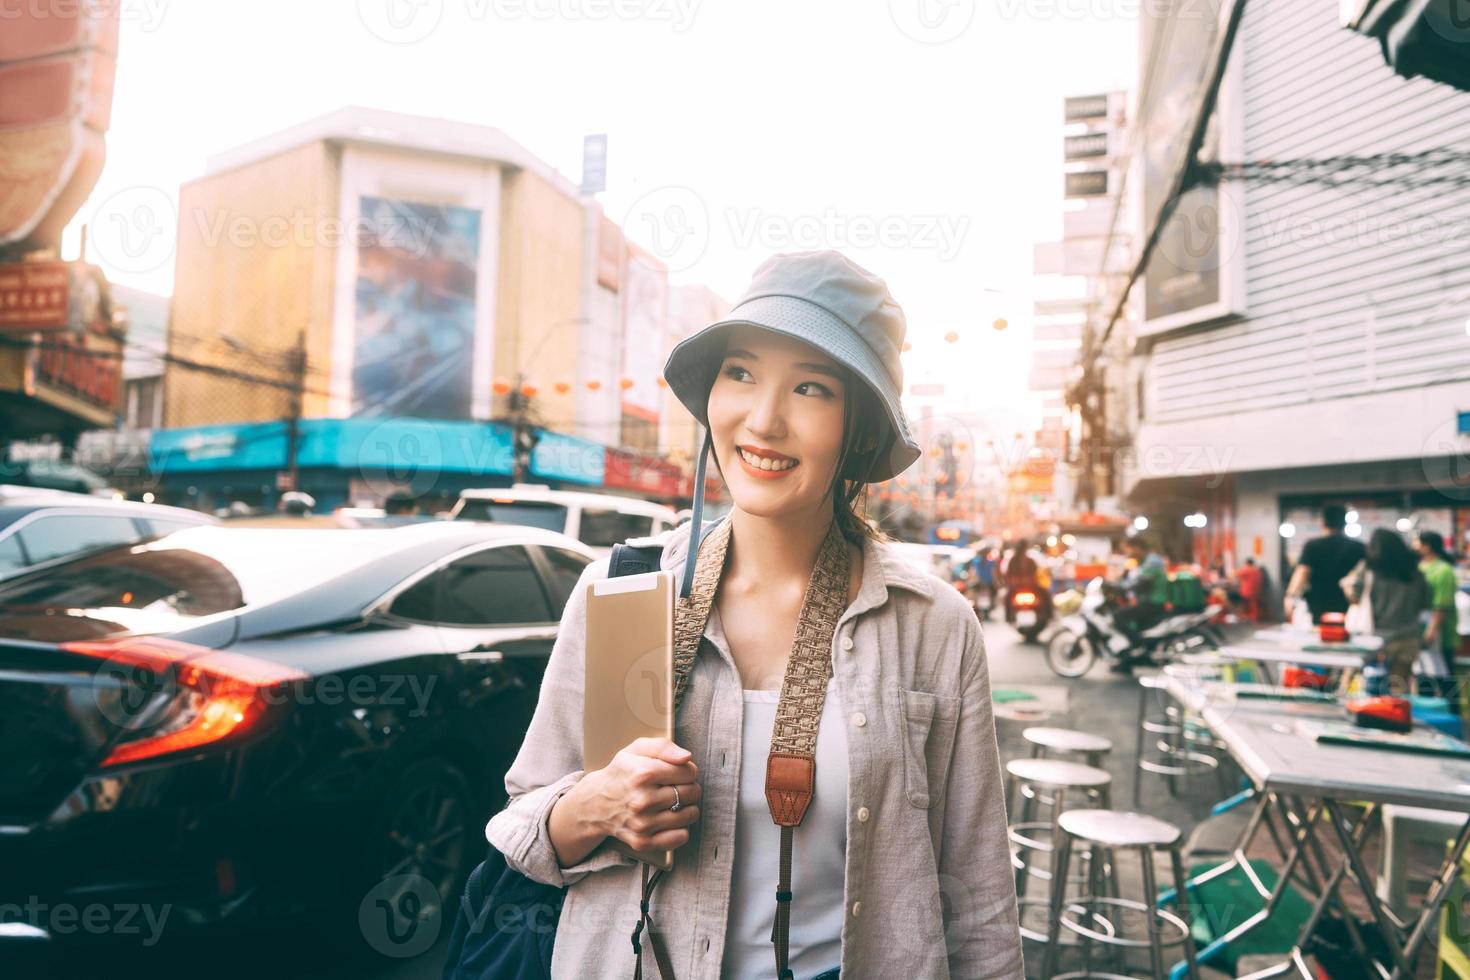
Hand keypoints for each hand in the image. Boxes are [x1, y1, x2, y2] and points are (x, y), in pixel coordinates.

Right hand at [581, 737, 701, 853]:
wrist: (595, 803)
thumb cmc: (621, 773)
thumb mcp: (636, 749)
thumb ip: (663, 747)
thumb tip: (687, 757)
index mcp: (643, 774)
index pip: (689, 772)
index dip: (688, 770)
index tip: (678, 772)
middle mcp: (643, 800)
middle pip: (692, 793)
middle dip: (689, 787)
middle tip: (675, 787)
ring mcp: (642, 823)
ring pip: (690, 814)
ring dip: (686, 807)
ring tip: (672, 802)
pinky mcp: (643, 841)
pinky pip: (681, 836)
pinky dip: (680, 828)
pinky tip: (669, 819)